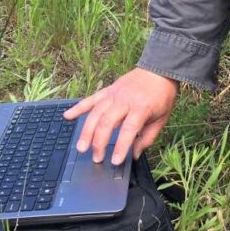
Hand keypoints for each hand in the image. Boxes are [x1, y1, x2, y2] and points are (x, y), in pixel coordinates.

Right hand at [63, 67, 177, 164]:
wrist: (159, 69)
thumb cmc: (162, 96)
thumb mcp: (161, 119)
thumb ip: (147, 138)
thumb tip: (134, 156)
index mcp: (141, 108)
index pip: (128, 129)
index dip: (121, 146)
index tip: (115, 161)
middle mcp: (124, 100)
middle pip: (107, 122)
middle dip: (99, 142)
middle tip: (97, 158)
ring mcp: (114, 94)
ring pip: (95, 113)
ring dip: (87, 131)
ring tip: (81, 147)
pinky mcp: (107, 90)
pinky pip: (90, 99)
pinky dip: (78, 108)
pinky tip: (67, 116)